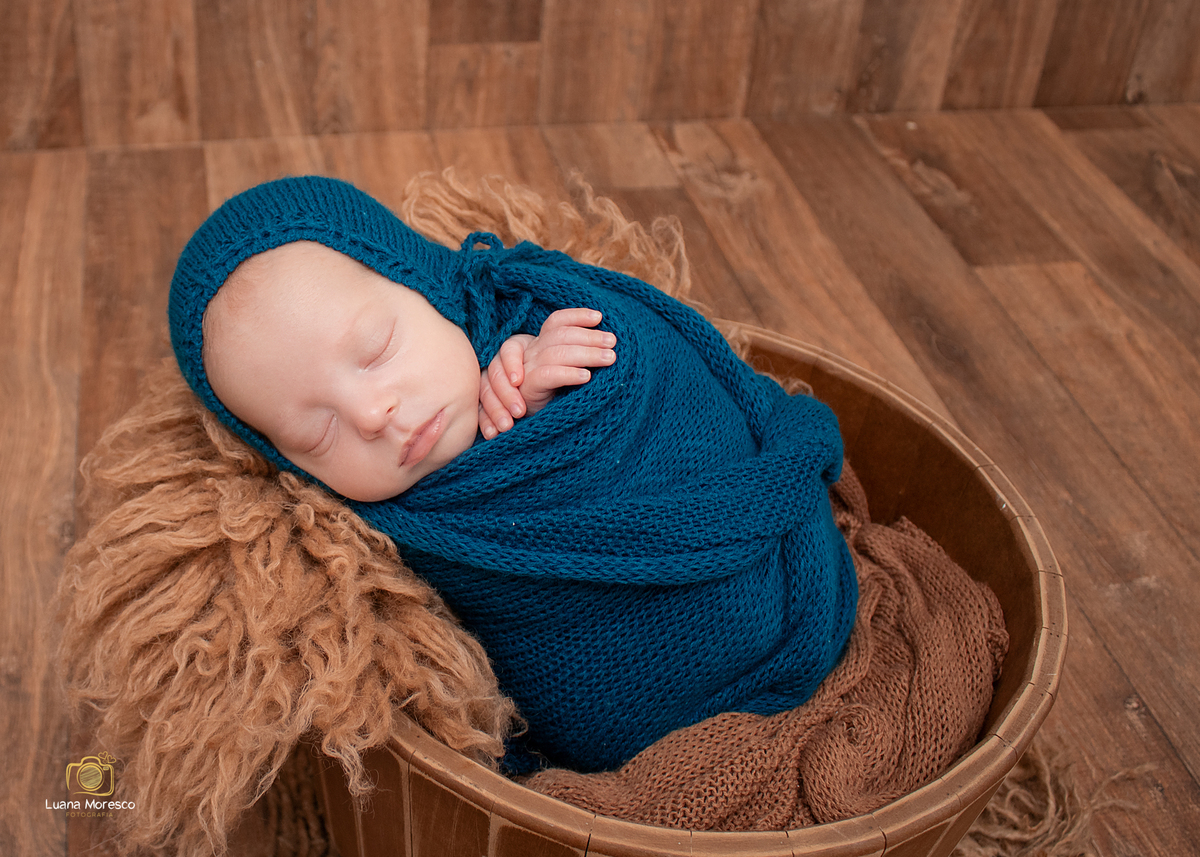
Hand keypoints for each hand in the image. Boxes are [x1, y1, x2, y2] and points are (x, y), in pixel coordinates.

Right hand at [478, 308, 615, 438]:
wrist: (520, 427)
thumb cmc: (546, 400)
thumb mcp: (561, 375)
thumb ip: (575, 360)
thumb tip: (607, 350)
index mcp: (537, 345)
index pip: (555, 322)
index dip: (576, 316)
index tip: (599, 317)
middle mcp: (530, 353)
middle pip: (559, 335)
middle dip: (589, 337)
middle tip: (612, 342)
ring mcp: (526, 369)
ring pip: (556, 353)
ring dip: (587, 354)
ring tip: (609, 358)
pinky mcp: (526, 387)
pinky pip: (548, 375)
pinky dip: (569, 374)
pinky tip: (587, 377)